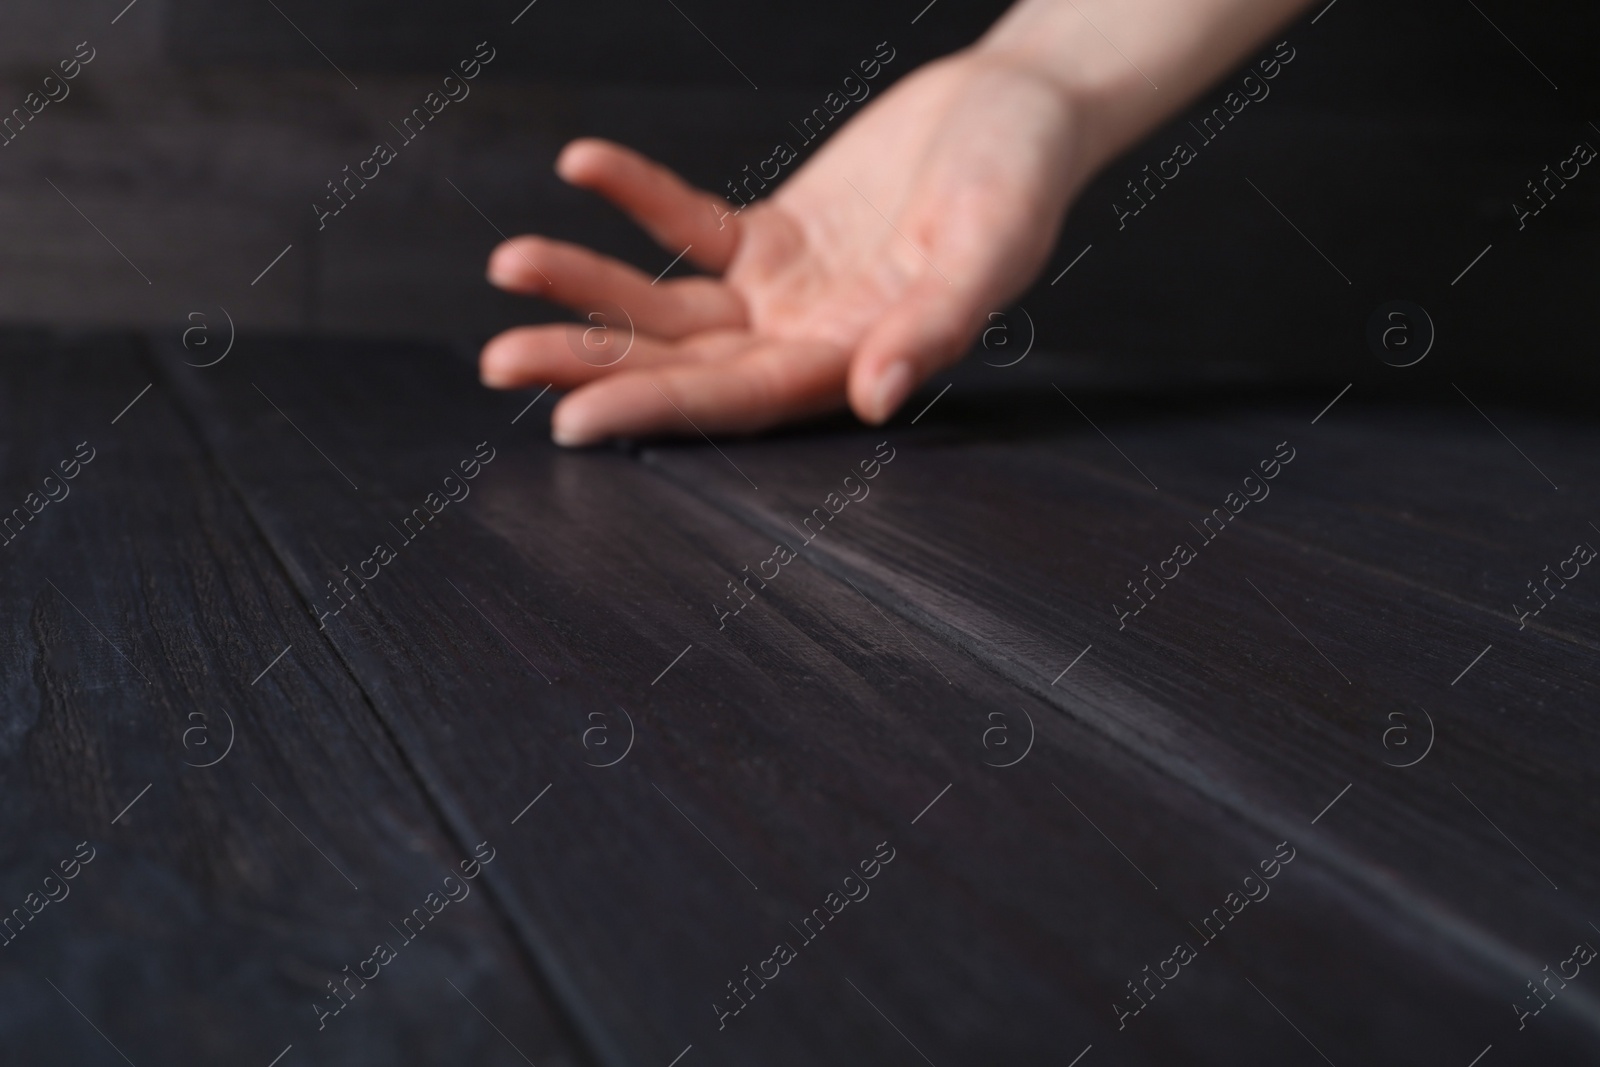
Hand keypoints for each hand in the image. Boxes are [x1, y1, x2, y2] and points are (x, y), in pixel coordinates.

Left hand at [478, 47, 1086, 444]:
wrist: (1020, 106)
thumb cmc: (1020, 175)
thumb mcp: (990, 245)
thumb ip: (935, 322)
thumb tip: (876, 396)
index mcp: (855, 360)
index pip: (737, 400)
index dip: (656, 410)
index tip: (572, 418)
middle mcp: (807, 341)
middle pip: (682, 365)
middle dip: (590, 363)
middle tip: (498, 360)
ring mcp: (784, 292)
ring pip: (669, 306)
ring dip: (590, 287)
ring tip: (509, 265)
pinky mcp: (772, 236)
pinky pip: (690, 224)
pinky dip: (638, 196)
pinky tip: (582, 166)